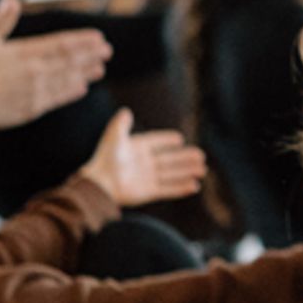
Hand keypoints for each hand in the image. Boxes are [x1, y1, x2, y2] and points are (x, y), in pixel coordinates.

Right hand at [0, 0, 110, 128]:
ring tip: (100, 68)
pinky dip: (71, 92)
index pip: (60, 44)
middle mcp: (34, 71)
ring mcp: (35, 91)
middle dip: (90, 55)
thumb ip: (1, 21)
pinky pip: (58, 99)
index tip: (98, 37)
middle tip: (107, 50)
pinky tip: (82, 88)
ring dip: (85, 72)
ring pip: (67, 79)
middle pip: (69, 61)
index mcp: (23, 52)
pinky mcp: (32, 108)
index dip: (81, 41)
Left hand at [79, 109, 206, 206]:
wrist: (100, 184)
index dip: (166, 140)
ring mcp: (147, 178)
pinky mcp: (149, 192)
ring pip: (172, 174)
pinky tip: (194, 186)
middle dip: (185, 158)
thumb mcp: (114, 138)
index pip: (156, 142)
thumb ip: (121, 124)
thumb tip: (126, 110)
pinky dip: (181, 188)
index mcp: (137, 148)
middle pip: (169, 159)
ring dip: (187, 172)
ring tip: (202, 170)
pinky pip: (169, 190)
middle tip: (201, 155)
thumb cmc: (105, 160)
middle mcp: (144, 163)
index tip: (179, 138)